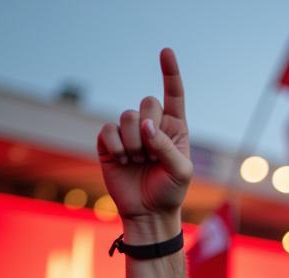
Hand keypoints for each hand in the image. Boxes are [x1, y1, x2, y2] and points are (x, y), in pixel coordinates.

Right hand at [97, 48, 191, 239]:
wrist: (148, 214)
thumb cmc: (170, 192)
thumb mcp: (180, 171)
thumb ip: (166, 146)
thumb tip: (145, 125)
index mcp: (173, 128)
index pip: (173, 95)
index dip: (169, 73)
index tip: (165, 51)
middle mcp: (151, 126)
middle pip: (146, 102)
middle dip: (149, 128)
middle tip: (150, 155)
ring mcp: (130, 133)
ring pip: (126, 116)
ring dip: (133, 143)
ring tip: (137, 161)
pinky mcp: (110, 143)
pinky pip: (108, 130)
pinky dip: (116, 146)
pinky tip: (123, 161)